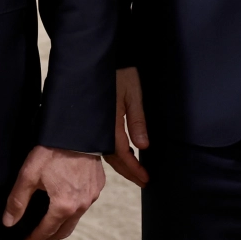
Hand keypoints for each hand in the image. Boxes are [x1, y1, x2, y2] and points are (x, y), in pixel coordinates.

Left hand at [2, 145, 104, 239]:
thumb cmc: (52, 150)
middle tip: (37, 235)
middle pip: (64, 230)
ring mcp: (92, 195)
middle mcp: (82, 205)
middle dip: (50, 235)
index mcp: (64, 206)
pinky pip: (86, 202)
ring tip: (50, 217)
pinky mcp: (98, 185)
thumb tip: (9, 222)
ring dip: (63, 221)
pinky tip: (66, 197)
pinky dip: (74, 206)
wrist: (77, 130)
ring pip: (76, 217)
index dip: (33, 239)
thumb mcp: (29, 174)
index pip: (46, 231)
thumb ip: (17, 201)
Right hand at [104, 67, 149, 186]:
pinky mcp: (94, 121)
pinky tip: (121, 155)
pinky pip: (102, 143)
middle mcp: (100, 128)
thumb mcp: (133, 94)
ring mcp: (95, 125)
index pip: (121, 154)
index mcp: (110, 123)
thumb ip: (137, 121)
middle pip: (113, 158)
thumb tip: (143, 146)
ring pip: (107, 152)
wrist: (99, 58)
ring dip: (121, 164)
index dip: (134, 168)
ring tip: (135, 173)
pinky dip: (114, 153)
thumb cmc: (120, 73)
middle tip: (143, 181)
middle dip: (129, 171)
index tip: (145, 178)